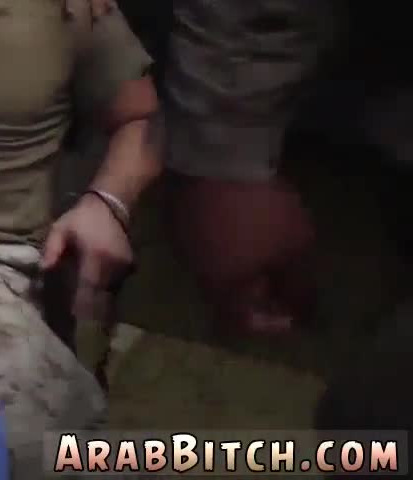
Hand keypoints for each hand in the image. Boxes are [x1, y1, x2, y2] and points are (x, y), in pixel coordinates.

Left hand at [42, 193, 134, 318]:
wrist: (111, 204)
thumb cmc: (82, 217)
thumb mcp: (60, 229)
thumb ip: (51, 250)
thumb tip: (43, 270)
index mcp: (95, 256)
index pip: (88, 287)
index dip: (81, 304)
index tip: (72, 317)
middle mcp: (113, 264)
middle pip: (101, 295)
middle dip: (90, 308)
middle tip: (77, 321)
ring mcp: (124, 266)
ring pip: (110, 292)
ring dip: (99, 302)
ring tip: (86, 313)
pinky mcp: (129, 266)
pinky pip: (116, 285)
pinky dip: (106, 292)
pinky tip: (96, 297)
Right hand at [173, 176, 314, 334]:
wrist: (218, 156)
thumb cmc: (261, 210)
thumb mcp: (295, 249)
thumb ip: (299, 287)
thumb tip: (303, 315)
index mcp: (222, 287)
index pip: (242, 322)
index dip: (271, 323)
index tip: (294, 309)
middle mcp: (195, 271)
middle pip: (224, 295)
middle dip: (255, 292)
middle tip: (281, 277)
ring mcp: (181, 242)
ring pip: (211, 266)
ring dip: (237, 265)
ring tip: (262, 247)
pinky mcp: (176, 215)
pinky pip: (202, 241)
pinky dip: (222, 242)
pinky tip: (239, 223)